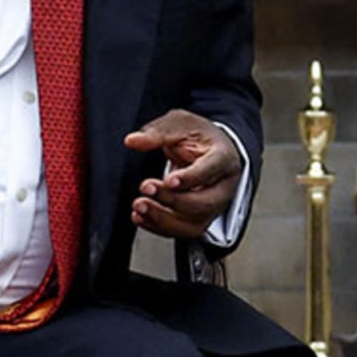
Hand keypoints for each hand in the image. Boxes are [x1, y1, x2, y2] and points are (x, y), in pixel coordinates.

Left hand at [123, 109, 241, 239]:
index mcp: (224, 158)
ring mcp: (214, 206)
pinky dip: (159, 227)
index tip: (168, 180)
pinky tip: (141, 217)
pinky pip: (183, 232)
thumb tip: (133, 141)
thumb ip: (157, 132)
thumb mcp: (180, 124)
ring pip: (194, 223)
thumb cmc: (198, 137)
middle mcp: (223, 186)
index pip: (212, 170)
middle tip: (147, 188)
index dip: (191, 178)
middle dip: (173, 200)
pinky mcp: (200, 219)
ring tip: (139, 206)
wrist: (209, 151)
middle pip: (204, 203)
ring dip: (163, 219)